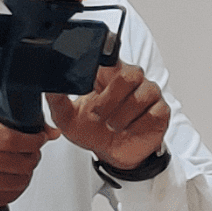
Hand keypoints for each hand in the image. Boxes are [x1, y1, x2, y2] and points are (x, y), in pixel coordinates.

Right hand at [0, 111, 60, 210]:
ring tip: (18, 169)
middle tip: (30, 156)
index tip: (39, 140)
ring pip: (19, 182)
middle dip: (33, 159)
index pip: (15, 139)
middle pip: (22, 162)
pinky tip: (6, 181)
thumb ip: (10, 125)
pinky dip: (13, 190)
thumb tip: (51, 132)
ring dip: (25, 175)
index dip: (34, 142)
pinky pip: (8, 198)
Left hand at [45, 62, 170, 170]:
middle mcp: (132, 79)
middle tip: (97, 114)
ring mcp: (149, 93)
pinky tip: (129, 129)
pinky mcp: (161, 110)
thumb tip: (50, 86)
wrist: (110, 154)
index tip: (96, 74)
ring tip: (112, 126)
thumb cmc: (92, 130)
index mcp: (109, 74)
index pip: (111, 55)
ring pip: (142, 95)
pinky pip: (154, 112)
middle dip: (111, 98)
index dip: (106, 59)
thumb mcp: (67, 118)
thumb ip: (57, 100)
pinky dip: (138, 124)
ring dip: (122, 115)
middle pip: (130, 74)